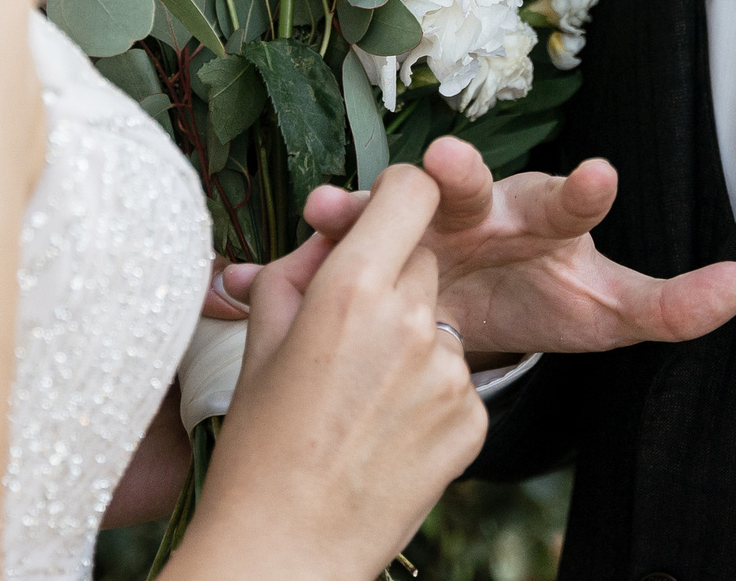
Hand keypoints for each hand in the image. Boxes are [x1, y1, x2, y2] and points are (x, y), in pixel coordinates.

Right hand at [171, 166, 485, 580]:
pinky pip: (458, 380)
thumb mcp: (262, 338)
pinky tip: (387, 429)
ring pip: (441, 322)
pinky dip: (429, 394)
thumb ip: (298, 266)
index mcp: (352, 288)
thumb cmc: (262, 445)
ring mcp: (450, 373)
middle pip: (424, 257)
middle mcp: (412, 320)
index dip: (396, 194)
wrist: (287, 547)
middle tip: (350, 331)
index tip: (380, 217)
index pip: (411, 190)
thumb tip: (328, 233)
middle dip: (392, 278)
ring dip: (412, 341)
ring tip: (362, 397)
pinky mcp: (473, 421)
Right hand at [285, 139, 735, 359]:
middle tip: (447, 165)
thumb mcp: (611, 311)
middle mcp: (485, 207)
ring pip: (398, 204)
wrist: (474, 312)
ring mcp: (424, 223)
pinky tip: (300, 234)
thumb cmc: (547, 297)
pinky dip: (327, 234)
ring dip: (373, 200)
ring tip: (338, 205)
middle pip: (473, 188)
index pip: (570, 200)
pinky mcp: (379, 246)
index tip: (600, 175)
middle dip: (458, 174)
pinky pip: (348, 238)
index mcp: (547, 217)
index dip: (584, 188)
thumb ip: (675, 304)